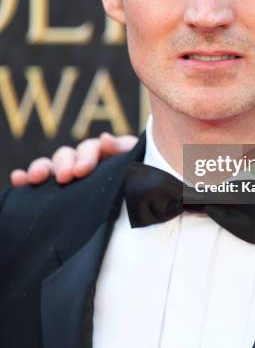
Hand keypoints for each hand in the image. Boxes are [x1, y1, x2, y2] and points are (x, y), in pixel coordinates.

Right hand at [10, 133, 137, 186]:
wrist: (144, 209)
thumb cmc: (142, 184)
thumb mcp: (138, 167)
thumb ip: (124, 151)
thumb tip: (104, 138)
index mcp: (107, 154)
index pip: (92, 148)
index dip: (86, 157)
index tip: (82, 171)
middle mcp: (85, 162)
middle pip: (69, 155)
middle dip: (65, 164)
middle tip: (66, 178)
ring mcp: (71, 175)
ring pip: (52, 166)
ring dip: (42, 168)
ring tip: (37, 178)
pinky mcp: (59, 190)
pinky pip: (39, 181)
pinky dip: (26, 177)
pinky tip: (18, 179)